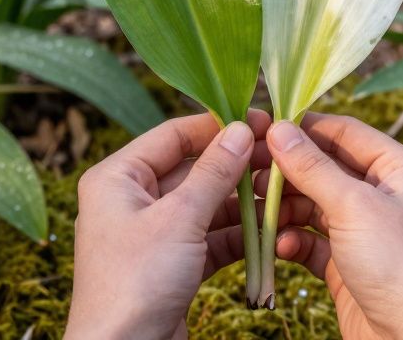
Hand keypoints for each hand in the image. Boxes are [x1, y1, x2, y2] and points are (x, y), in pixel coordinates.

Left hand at [66, 110, 269, 339]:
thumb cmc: (136, 282)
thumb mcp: (179, 219)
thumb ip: (213, 172)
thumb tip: (242, 129)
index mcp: (117, 178)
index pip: (173, 135)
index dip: (217, 125)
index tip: (261, 120)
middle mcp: (130, 201)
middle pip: (192, 170)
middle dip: (236, 167)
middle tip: (281, 159)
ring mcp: (151, 235)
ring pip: (204, 206)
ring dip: (243, 204)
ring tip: (285, 195)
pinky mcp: (170, 266)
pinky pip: (207, 239)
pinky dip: (236, 237)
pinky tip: (270, 233)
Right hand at [261, 113, 402, 339]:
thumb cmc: (401, 266)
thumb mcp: (354, 207)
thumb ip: (313, 167)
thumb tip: (279, 129)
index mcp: (400, 169)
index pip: (346, 132)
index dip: (305, 127)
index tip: (262, 125)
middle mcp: (385, 195)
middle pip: (326, 168)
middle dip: (288, 172)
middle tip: (248, 172)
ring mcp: (367, 231)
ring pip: (315, 205)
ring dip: (286, 208)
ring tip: (260, 212)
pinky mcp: (350, 264)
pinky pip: (314, 241)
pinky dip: (295, 241)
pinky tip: (280, 246)